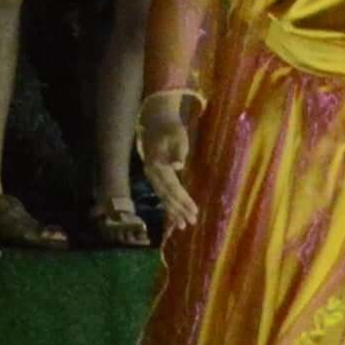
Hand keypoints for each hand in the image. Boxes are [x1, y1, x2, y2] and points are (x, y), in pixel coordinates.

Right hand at [135, 93, 202, 236]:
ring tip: (182, 224)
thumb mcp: (178, 136)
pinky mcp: (153, 174)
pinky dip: (167, 203)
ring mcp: (151, 174)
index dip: (183, 201)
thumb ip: (179, 151)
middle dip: (178, 210)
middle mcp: (152, 172)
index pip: (172, 187)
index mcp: (158, 165)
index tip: (194, 212)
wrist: (156, 119)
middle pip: (166, 195)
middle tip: (190, 223)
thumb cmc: (171, 128)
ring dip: (172, 210)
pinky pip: (160, 192)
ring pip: (162, 196)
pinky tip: (173, 212)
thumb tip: (178, 166)